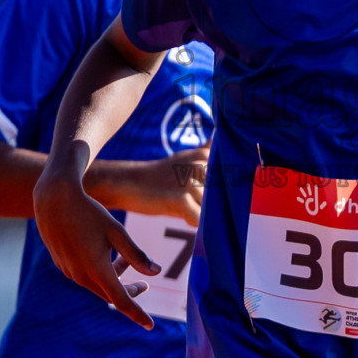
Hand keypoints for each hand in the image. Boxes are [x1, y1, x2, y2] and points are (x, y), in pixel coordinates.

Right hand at [33, 163, 162, 328]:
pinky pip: (85, 275)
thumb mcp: (117, 232)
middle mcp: (81, 276)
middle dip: (129, 291)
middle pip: (110, 294)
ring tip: (123, 259)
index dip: (137, 314)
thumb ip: (136, 255)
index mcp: (97, 271)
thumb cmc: (89, 213)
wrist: (54, 201)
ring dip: (114, 276)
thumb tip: (156, 273)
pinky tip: (104, 252)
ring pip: (98, 284)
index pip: (122, 301)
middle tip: (145, 284)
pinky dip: (100, 271)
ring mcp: (69, 272)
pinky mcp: (63, 265)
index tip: (150, 325)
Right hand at [88, 146, 207, 226]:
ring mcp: (191, 181)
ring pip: (209, 210)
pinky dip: (191, 222)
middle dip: (208, 205)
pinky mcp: (182, 198)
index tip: (203, 190)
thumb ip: (206, 152)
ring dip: (198, 213)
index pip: (228, 181)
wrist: (128, 183)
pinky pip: (198, 219)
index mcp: (205, 155)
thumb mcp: (185, 158)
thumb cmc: (161, 175)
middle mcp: (201, 165)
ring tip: (180, 205)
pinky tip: (181, 215)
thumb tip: (219, 136)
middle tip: (186, 199)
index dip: (219, 192)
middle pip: (219, 198)